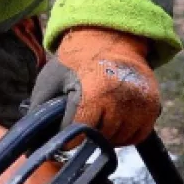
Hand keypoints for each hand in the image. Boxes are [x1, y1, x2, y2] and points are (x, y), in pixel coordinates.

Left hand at [30, 27, 160, 146]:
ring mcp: (140, 105)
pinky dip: (125, 134)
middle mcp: (120, 101)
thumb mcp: (51, 80)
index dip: (68, 138)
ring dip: (107, 136)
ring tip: (99, 117)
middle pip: (100, 140)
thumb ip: (39, 112)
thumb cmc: (76, 61)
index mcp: (93, 95)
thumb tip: (30, 146)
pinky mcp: (153, 107)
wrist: (111, 37)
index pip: (78, 134)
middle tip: (82, 119)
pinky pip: (136, 136)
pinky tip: (114, 119)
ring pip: (119, 141)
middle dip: (88, 135)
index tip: (63, 134)